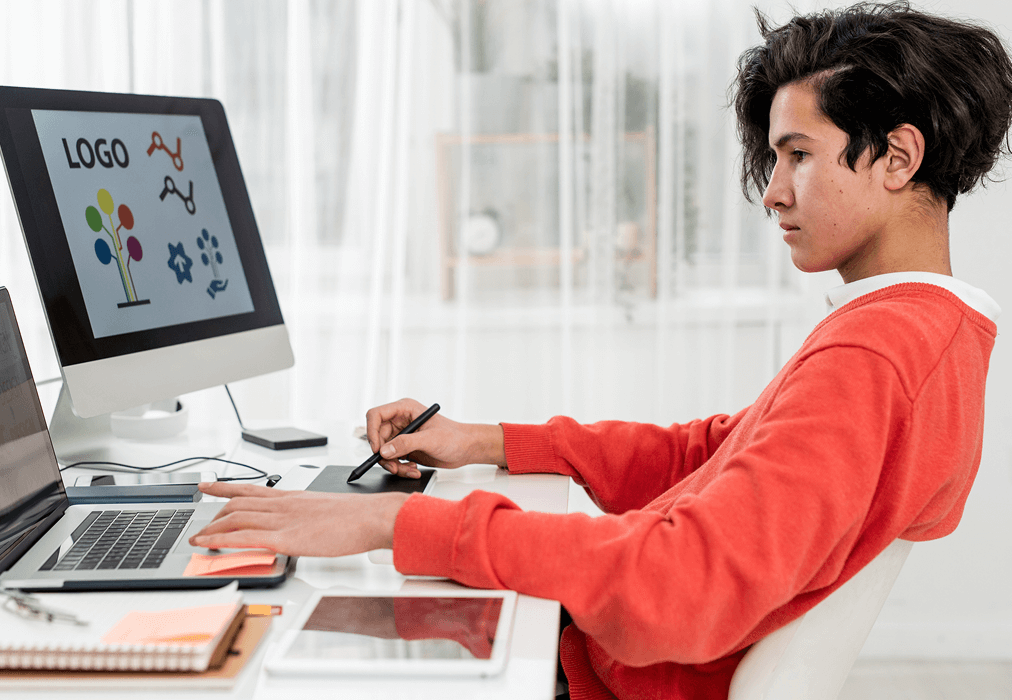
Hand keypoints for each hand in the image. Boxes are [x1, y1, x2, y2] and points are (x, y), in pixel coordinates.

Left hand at [188, 482, 407, 555]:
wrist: (372, 517)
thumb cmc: (357, 516)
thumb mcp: (325, 510)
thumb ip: (306, 516)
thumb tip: (300, 525)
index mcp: (293, 497)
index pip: (250, 488)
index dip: (223, 487)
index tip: (206, 486)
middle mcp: (283, 504)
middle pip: (237, 503)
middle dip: (215, 515)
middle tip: (202, 525)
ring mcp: (283, 519)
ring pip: (236, 517)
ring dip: (212, 528)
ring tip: (198, 539)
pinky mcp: (287, 537)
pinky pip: (245, 537)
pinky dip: (221, 540)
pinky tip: (208, 544)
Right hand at [365, 398, 505, 476]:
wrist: (466, 449)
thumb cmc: (454, 437)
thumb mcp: (430, 439)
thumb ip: (406, 443)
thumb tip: (384, 450)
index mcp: (405, 409)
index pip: (376, 415)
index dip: (371, 431)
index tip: (377, 449)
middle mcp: (400, 421)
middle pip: (377, 437)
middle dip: (384, 455)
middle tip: (394, 466)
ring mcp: (402, 436)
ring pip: (384, 452)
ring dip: (393, 464)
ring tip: (409, 470)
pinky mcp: (405, 449)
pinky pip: (392, 460)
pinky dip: (400, 468)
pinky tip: (414, 470)